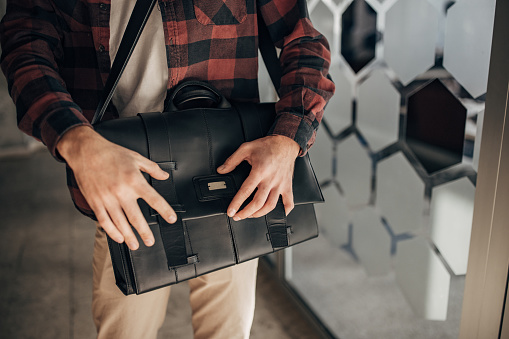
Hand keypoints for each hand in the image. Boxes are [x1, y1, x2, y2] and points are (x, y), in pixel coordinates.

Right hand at [57, 126, 176, 249]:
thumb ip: (152, 168)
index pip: (154, 199)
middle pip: (136, 217)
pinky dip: (112, 232)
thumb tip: (165, 175)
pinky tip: (118, 237)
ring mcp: (107, 199)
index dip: (165, 210)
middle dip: (145, 232)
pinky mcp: (95, 202)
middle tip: (150, 241)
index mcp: (134, 180)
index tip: (171, 219)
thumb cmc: (111, 153)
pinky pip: (104, 221)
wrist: (86, 151)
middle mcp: (121, 192)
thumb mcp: (136, 157)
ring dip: (129, 236)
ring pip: (120, 223)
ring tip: (135, 245)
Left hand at [217, 135, 299, 219]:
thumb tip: (221, 170)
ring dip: (259, 214)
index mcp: (259, 171)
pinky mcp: (288, 185)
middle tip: (238, 216)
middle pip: (258, 203)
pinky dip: (285, 210)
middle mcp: (270, 179)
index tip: (231, 211)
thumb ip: (232, 160)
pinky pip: (289, 202)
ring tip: (251, 215)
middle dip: (246, 213)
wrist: (285, 143)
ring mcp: (280, 184)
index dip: (236, 203)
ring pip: (271, 205)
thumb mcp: (246, 148)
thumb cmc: (267, 146)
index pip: (245, 191)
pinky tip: (279, 214)